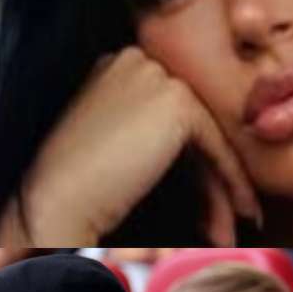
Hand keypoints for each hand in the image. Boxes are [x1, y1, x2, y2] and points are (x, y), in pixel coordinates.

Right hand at [0, 48, 259, 245]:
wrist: (54, 198)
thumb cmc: (70, 185)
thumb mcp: (111, 146)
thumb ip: (146, 137)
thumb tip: (197, 165)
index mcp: (111, 68)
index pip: (165, 115)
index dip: (186, 163)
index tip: (199, 202)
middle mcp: (134, 62)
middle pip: (189, 125)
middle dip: (206, 178)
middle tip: (217, 222)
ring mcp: (155, 76)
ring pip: (206, 137)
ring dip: (220, 188)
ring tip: (224, 229)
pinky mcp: (175, 100)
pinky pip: (217, 145)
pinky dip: (231, 181)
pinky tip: (238, 212)